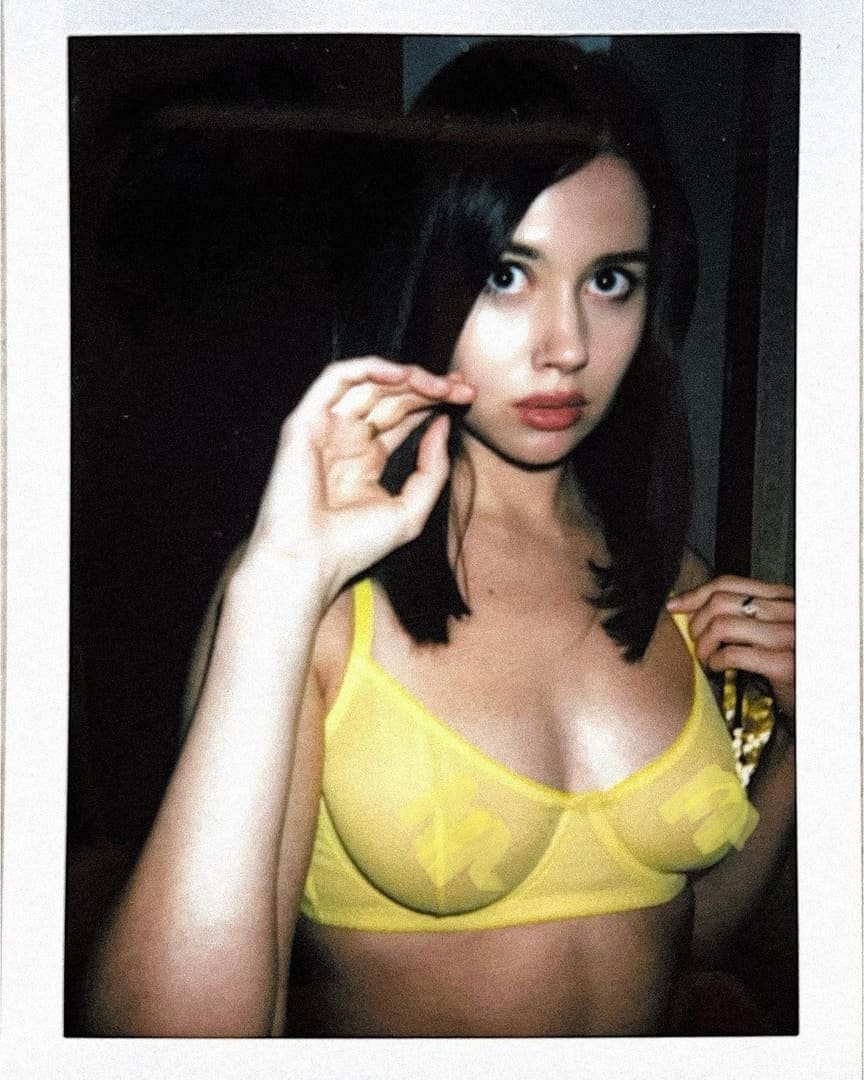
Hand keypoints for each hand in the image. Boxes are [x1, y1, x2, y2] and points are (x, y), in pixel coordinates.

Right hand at [243, 357, 474, 603]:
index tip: (468, 396)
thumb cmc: (354, 546)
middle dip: (429, 387)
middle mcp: (346, 439)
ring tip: (439, 384)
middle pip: (391, 397)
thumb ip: (432, 468)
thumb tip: (442, 425)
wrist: (310, 563)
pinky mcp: (305, 422)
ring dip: (406, 376)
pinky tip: (401, 374)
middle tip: (463, 387)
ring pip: (368, 383)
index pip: (404, 416)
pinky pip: (335, 379)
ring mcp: (325, 428)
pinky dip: (368, 368)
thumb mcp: (410, 509)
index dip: (435, 402)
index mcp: (367, 460)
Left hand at [667, 575, 794, 719]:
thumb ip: (740, 613)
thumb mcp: (767, 630)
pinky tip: (717, 668)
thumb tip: (688, 606)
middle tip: (696, 642)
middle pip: (721, 602)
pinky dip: (715, 661)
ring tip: (706, 658)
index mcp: (782, 597)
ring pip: (722, 625)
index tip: (674, 607)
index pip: (729, 583)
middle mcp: (788, 611)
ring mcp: (788, 637)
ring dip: (703, 645)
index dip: (695, 594)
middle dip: (697, 623)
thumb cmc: (787, 663)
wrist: (813, 698)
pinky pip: (733, 654)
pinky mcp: (784, 664)